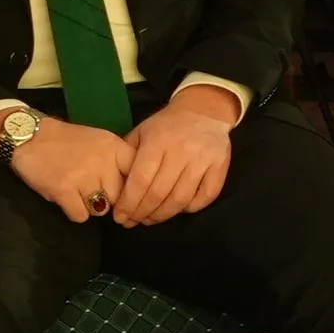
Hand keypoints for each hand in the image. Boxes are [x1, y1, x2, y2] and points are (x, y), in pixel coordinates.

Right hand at [4, 117, 134, 221]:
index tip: (131, 197)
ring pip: (101, 209)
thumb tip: (137, 189)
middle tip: (96, 193)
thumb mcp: (101, 142)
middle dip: (111, 200)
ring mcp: (84, 176)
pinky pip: (81, 216)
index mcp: (115, 147)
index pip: (140, 175)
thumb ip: (119, 161)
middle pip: (121, 197)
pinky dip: (74, 212)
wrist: (30, 136)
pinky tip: (67, 198)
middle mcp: (103, 161)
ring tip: (80, 193)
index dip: (136, 190)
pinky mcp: (64, 190)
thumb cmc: (68, 141)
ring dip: (92, 206)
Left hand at [109, 89, 237, 224]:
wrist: (204, 110)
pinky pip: (204, 197)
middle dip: (142, 213)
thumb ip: (127, 156)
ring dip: (162, 215)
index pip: (141, 180)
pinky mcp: (220, 167)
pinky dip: (189, 208)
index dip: (128, 203)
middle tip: (132, 222)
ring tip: (150, 219)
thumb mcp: (142, 132)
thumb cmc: (166, 125)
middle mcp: (182, 151)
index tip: (120, 216)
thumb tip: (113, 187)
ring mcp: (203, 160)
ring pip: (180, 199)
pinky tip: (176, 209)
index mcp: (158, 141)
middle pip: (159, 193)